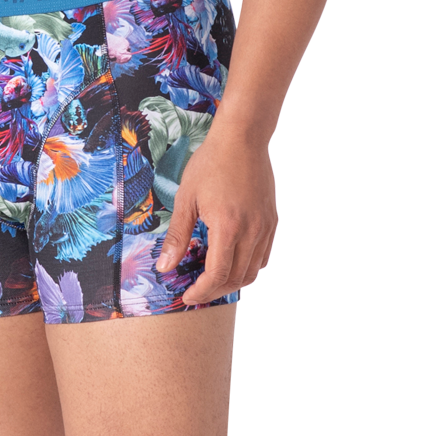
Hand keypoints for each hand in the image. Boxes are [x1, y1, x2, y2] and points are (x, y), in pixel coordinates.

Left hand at [155, 129, 276, 304]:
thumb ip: (177, 236)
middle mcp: (252, 230)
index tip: (187, 296)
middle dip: (215, 290)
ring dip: (232, 281)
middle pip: (236, 278)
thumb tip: (164, 267)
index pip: (217, 275)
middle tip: (196, 290)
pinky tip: (232, 261)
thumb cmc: (211, 163)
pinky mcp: (271, 221)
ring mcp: (265, 226)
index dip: (202, 292)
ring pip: (252, 270)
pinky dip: (248, 266)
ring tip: (212, 280)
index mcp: (228, 226)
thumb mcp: (186, 198)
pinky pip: (263, 255)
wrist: (241, 139)